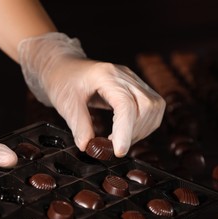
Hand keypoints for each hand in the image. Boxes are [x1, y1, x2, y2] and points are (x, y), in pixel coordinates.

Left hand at [18, 32, 164, 156]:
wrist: (65, 67)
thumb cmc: (64, 81)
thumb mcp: (66, 103)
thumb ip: (79, 125)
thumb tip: (88, 147)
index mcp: (105, 75)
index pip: (125, 104)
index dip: (125, 130)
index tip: (119, 151)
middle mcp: (125, 75)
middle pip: (145, 106)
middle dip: (133, 133)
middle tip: (112, 146)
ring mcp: (133, 80)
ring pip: (153, 108)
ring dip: (140, 130)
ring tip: (118, 140)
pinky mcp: (137, 88)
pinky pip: (153, 108)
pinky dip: (144, 125)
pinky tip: (126, 132)